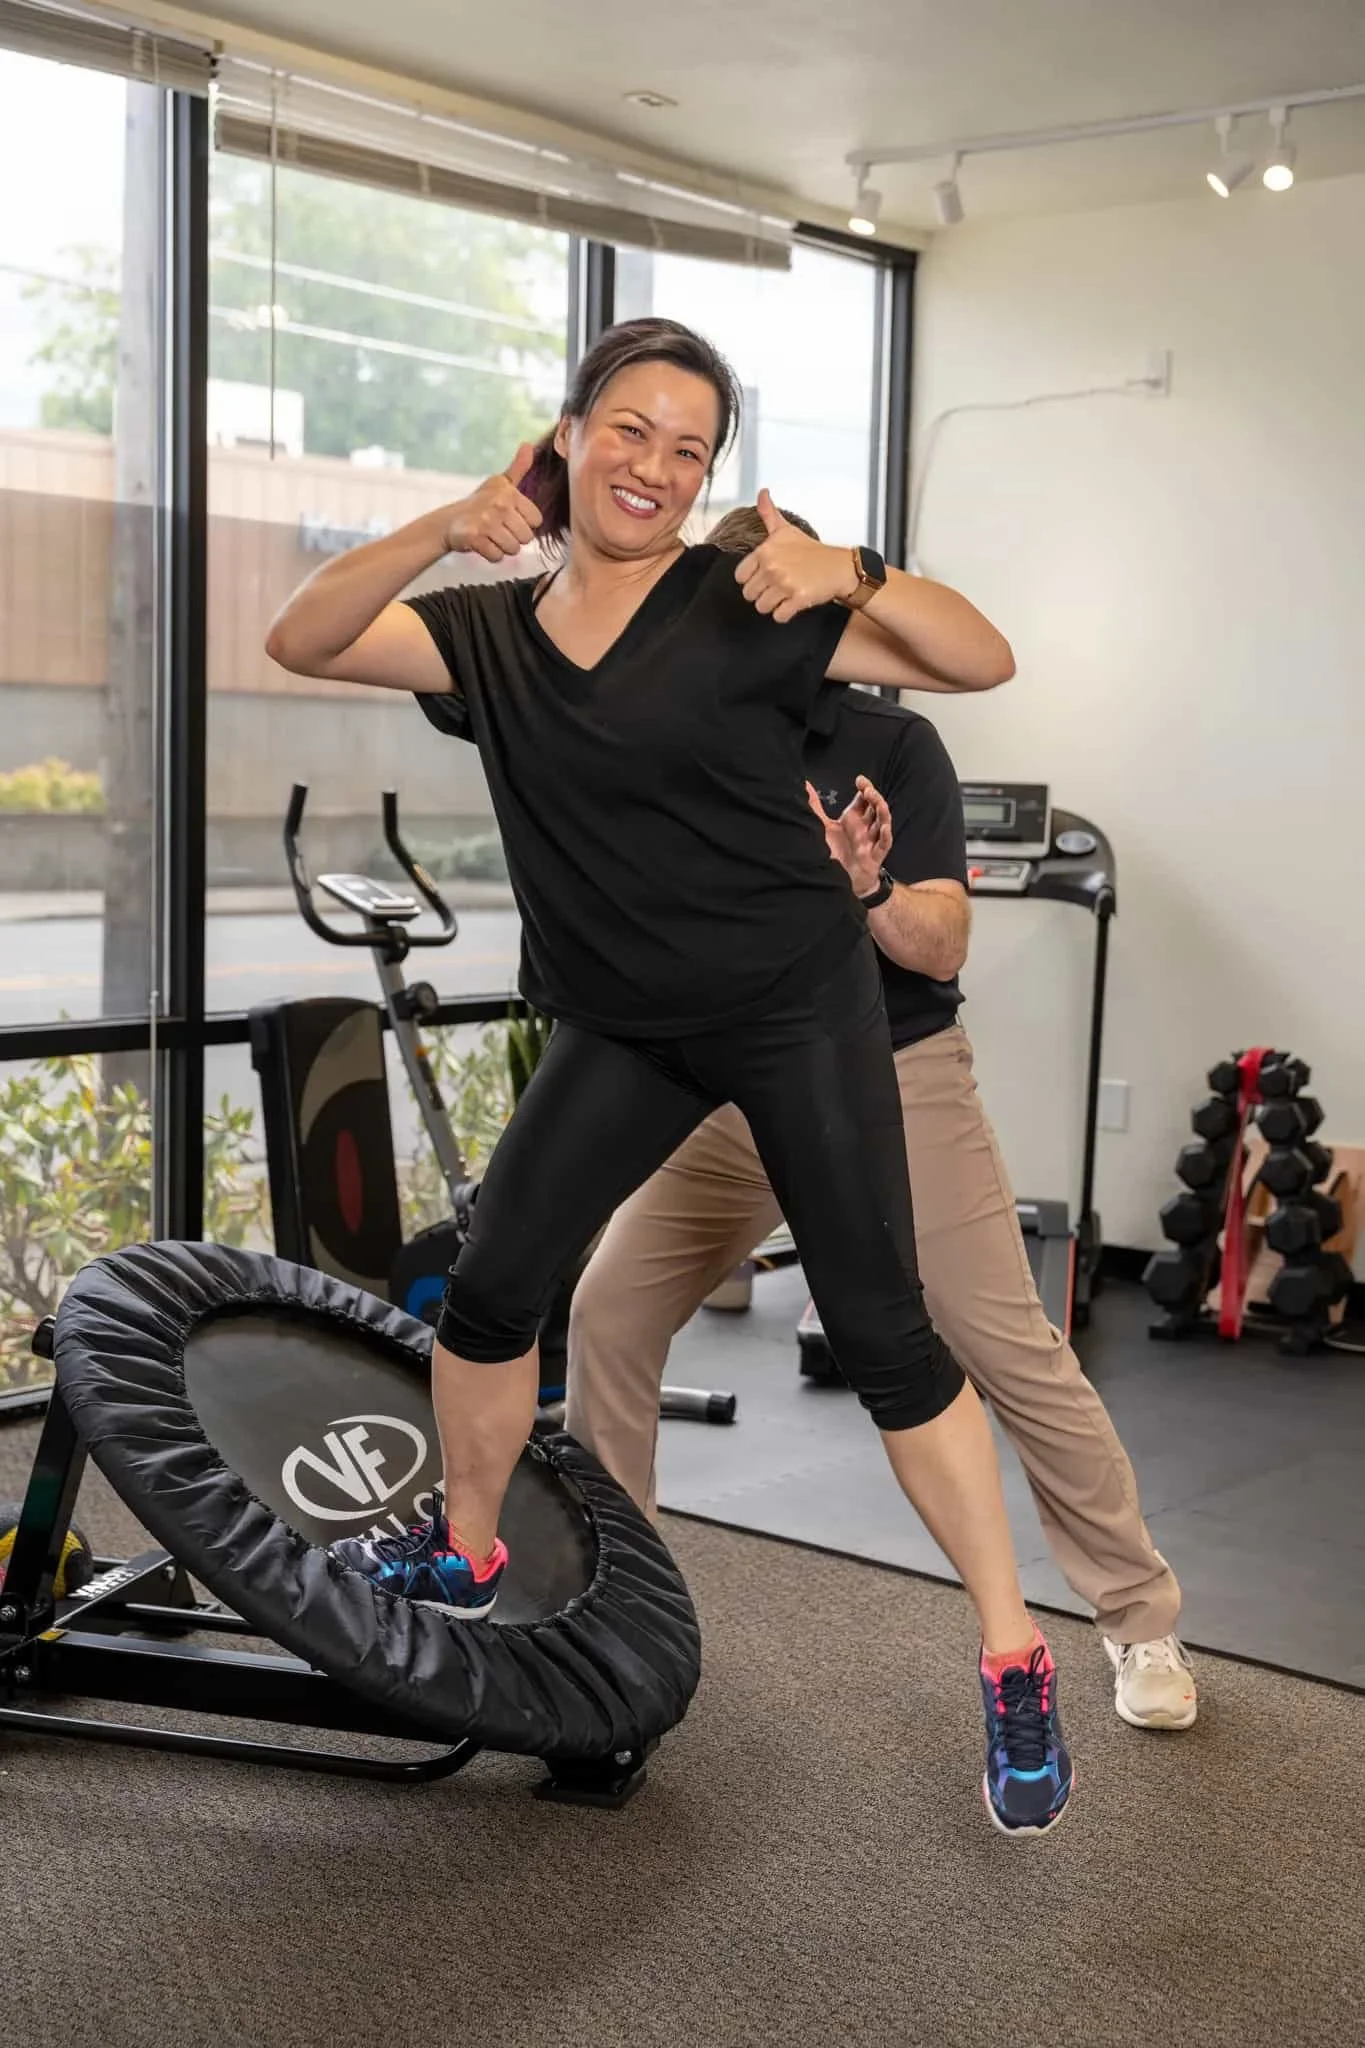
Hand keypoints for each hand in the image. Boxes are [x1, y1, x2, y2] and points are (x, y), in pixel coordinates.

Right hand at [442, 443, 542, 561]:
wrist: (450, 521)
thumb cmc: (481, 504)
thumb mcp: (500, 484)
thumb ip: (518, 468)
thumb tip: (529, 445)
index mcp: (510, 492)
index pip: (536, 521)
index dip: (524, 524)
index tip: (509, 518)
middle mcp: (499, 504)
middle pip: (526, 538)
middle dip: (514, 538)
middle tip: (498, 529)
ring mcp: (486, 520)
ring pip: (513, 549)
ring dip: (503, 548)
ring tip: (490, 536)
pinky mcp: (474, 537)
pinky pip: (497, 557)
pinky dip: (491, 555)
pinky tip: (482, 544)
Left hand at [735, 489, 859, 621]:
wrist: (840, 567)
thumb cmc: (811, 550)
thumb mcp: (787, 530)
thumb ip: (768, 514)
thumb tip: (762, 492)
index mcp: (765, 551)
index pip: (740, 576)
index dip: (751, 579)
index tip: (764, 577)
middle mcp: (772, 567)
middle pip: (749, 594)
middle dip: (762, 593)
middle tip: (777, 587)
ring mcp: (785, 584)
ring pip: (762, 607)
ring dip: (773, 605)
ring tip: (785, 595)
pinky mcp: (798, 599)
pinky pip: (779, 616)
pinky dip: (785, 614)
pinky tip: (793, 604)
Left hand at [805, 774, 892, 897]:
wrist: (840, 880)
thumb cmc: (836, 852)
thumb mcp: (823, 827)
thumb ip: (815, 807)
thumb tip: (804, 786)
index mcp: (854, 819)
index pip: (864, 799)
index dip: (865, 788)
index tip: (860, 780)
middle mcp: (865, 827)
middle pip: (875, 807)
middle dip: (873, 797)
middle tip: (867, 789)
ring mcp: (872, 840)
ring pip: (883, 822)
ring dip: (882, 811)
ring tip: (877, 802)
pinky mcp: (875, 855)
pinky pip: (884, 844)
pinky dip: (886, 835)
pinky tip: (884, 827)